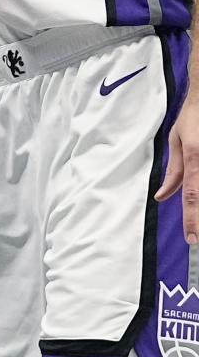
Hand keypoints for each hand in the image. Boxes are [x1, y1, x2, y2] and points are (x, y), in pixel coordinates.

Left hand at [156, 89, 198, 242]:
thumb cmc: (192, 118)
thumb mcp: (177, 140)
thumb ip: (173, 171)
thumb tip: (162, 196)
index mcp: (194, 157)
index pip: (193, 195)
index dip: (192, 220)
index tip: (192, 238)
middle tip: (195, 233)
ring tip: (195, 205)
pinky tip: (197, 189)